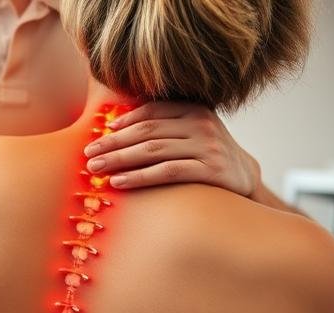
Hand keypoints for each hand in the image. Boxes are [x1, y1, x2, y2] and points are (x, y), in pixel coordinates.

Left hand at [83, 101, 260, 197]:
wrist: (245, 176)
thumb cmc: (206, 154)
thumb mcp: (190, 132)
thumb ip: (163, 126)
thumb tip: (115, 128)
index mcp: (194, 109)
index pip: (151, 112)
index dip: (123, 122)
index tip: (101, 134)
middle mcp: (201, 123)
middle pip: (147, 131)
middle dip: (113, 143)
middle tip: (88, 155)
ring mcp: (207, 146)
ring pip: (153, 150)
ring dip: (119, 160)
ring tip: (96, 169)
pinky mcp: (210, 169)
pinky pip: (166, 172)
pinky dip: (139, 177)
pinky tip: (119, 182)